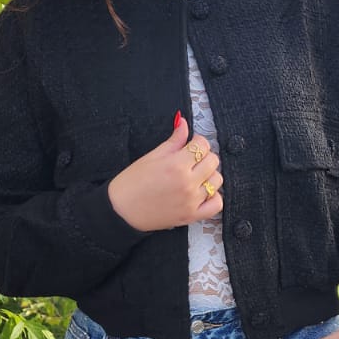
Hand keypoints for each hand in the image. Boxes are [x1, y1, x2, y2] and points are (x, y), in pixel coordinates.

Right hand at [107, 113, 222, 231]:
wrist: (121, 211)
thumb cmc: (131, 183)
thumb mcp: (152, 156)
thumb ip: (173, 140)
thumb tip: (183, 123)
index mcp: (176, 164)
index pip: (203, 145)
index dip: (197, 142)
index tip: (191, 144)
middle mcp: (187, 182)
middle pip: (213, 161)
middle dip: (204, 156)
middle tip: (192, 159)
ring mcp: (191, 200)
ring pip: (217, 181)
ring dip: (209, 175)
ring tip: (196, 175)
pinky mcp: (191, 215)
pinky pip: (216, 204)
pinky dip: (213, 197)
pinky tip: (202, 192)